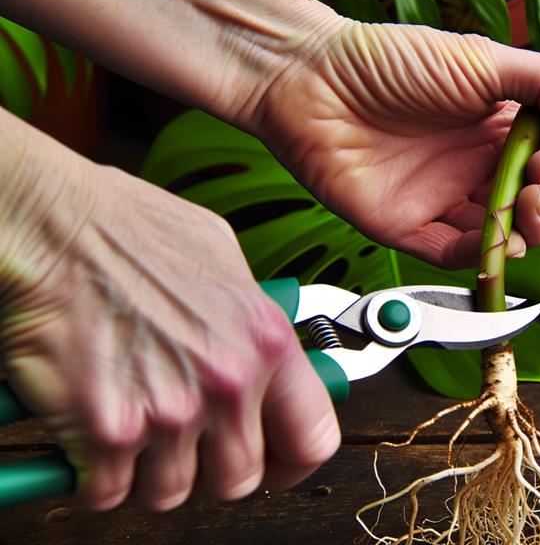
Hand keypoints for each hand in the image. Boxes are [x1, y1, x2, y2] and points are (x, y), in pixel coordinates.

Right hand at [0, 131, 339, 510]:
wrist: (49, 223)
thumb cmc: (125, 227)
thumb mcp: (221, 256)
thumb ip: (250, 318)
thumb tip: (262, 349)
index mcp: (265, 341)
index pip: (313, 439)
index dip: (292, 461)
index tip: (275, 461)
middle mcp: (228, 382)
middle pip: (239, 479)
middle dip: (211, 470)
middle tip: (186, 446)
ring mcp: (170, 412)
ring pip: (173, 493)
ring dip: (152, 474)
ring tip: (135, 432)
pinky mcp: (107, 432)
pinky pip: (111, 493)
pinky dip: (97, 478)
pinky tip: (93, 437)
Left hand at [251, 18, 539, 268]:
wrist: (310, 81)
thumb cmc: (390, 60)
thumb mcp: (484, 60)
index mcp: (502, 123)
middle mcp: (480, 164)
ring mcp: (449, 199)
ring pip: (514, 232)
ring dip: (538, 223)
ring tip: (533, 194)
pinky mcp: (415, 230)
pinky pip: (463, 256)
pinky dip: (491, 253)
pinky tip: (504, 232)